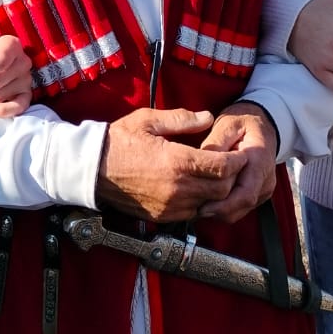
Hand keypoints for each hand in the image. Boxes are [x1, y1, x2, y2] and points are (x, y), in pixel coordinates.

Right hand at [95, 108, 248, 223]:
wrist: (91, 169)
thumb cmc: (118, 141)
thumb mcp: (148, 120)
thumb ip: (182, 119)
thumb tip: (208, 117)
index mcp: (177, 162)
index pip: (223, 167)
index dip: (237, 161)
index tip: (241, 153)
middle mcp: (178, 188)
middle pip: (222, 189)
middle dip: (233, 177)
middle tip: (236, 164)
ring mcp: (170, 206)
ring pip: (211, 204)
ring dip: (220, 192)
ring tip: (221, 176)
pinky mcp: (163, 216)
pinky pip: (194, 213)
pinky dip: (203, 202)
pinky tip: (200, 188)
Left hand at [196, 103, 278, 223]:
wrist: (261, 124)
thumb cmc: (242, 123)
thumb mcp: (227, 125)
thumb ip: (216, 143)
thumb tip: (200, 161)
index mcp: (260, 159)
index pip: (245, 193)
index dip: (224, 205)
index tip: (202, 207)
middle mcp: (266, 177)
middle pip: (242, 205)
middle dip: (218, 211)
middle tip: (193, 210)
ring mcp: (264, 187)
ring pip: (241, 210)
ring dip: (220, 212)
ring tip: (198, 205)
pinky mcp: (259, 193)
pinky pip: (241, 208)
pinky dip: (225, 208)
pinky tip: (208, 201)